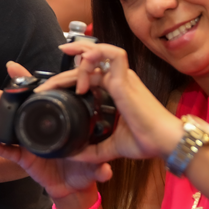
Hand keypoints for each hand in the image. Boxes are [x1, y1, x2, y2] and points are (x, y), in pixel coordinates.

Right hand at [0, 62, 110, 202]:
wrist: (75, 187)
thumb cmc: (85, 166)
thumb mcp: (94, 163)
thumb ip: (100, 166)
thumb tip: (106, 171)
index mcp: (58, 120)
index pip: (43, 95)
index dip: (27, 81)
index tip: (12, 68)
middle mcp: (42, 128)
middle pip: (21, 108)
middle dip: (4, 99)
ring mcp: (32, 143)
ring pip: (12, 128)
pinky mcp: (26, 159)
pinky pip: (11, 153)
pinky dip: (1, 149)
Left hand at [58, 41, 183, 163]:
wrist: (165, 143)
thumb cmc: (146, 141)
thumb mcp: (111, 146)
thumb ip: (92, 150)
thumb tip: (72, 156)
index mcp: (116, 90)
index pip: (89, 75)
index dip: (69, 77)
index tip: (49, 88)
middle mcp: (119, 79)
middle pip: (88, 61)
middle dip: (65, 66)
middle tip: (43, 84)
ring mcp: (123, 77)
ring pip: (98, 52)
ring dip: (79, 54)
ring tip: (60, 68)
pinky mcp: (126, 80)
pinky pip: (112, 55)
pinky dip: (95, 58)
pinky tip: (82, 78)